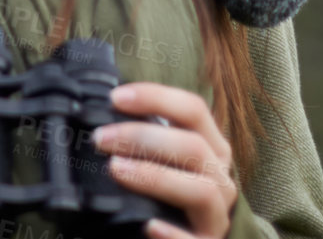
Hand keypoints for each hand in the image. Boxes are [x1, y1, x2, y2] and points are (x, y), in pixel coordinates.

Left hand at [91, 81, 238, 238]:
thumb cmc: (170, 200)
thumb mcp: (166, 164)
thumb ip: (149, 142)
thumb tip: (107, 115)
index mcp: (213, 150)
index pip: (194, 111)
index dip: (156, 98)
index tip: (116, 98)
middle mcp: (221, 180)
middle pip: (194, 147)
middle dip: (143, 137)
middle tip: (102, 138)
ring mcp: (217, 218)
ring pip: (200, 189)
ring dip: (156, 176)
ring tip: (116, 169)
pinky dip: (172, 232)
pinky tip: (148, 225)